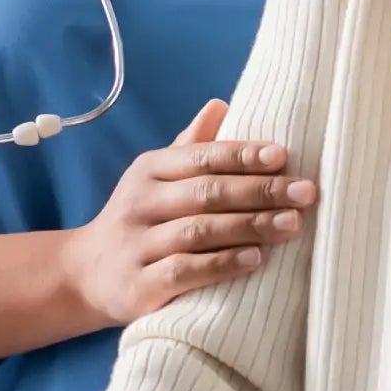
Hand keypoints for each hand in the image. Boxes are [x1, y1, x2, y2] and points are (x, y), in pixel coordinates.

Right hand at [65, 97, 318, 328]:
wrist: (85, 275)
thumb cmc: (137, 220)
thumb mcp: (155, 178)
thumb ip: (189, 147)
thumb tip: (221, 104)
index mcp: (149, 170)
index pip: (202, 156)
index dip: (244, 154)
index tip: (284, 156)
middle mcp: (140, 204)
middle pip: (208, 193)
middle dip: (261, 191)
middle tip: (306, 192)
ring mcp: (138, 245)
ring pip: (200, 231)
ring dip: (250, 227)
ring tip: (292, 224)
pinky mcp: (139, 286)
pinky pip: (185, 272)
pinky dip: (222, 265)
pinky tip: (256, 260)